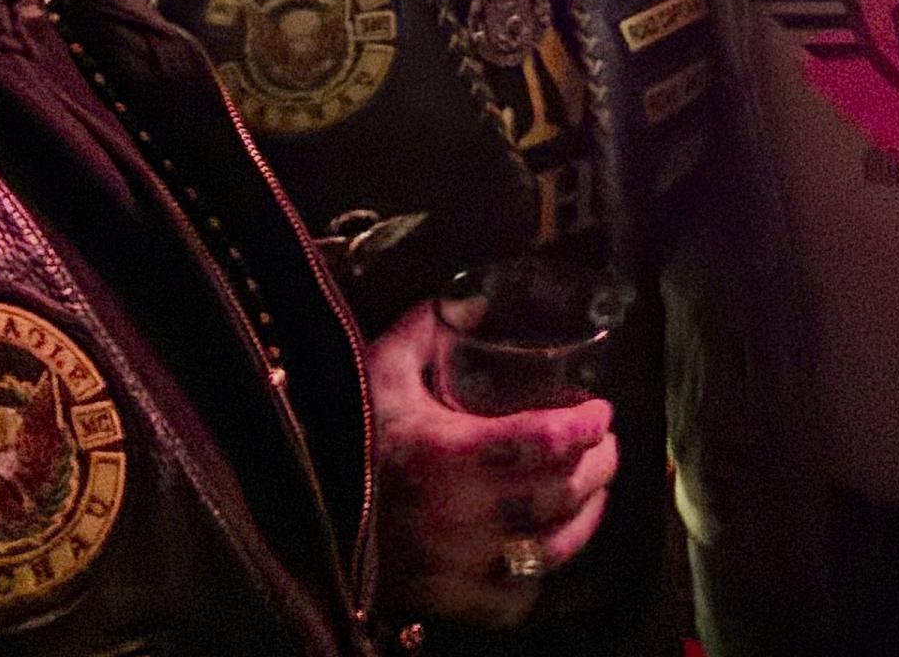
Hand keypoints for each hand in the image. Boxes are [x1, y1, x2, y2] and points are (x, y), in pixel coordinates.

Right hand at [369, 298, 620, 627]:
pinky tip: (546, 546)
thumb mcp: (378, 371)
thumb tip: (475, 297)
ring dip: (585, 518)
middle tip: (605, 444)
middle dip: (598, 466)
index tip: (600, 410)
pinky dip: (540, 575)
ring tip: (593, 490)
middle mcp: (458, 515)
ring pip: (549, 550)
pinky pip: (514, 599)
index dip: (587, 426)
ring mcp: (454, 566)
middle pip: (560, 494)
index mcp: (445, 453)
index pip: (545, 441)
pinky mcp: (443, 601)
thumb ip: (427, 329)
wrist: (292, 514)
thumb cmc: (343, 435)